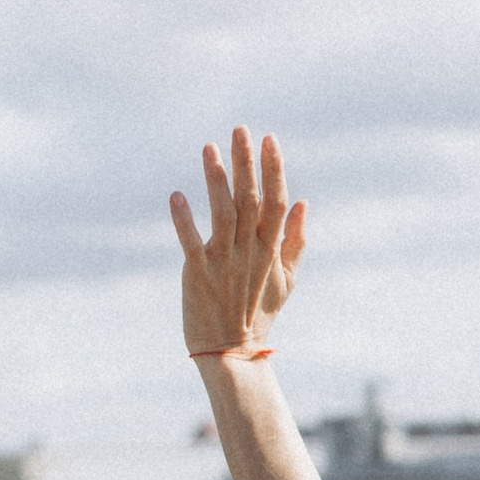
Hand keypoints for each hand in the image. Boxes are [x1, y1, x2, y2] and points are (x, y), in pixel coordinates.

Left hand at [170, 126, 306, 364]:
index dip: (274, 170)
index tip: (270, 140)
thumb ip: (295, 241)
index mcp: (271, 250)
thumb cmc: (259, 313)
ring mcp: (223, 261)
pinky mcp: (198, 273)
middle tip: (240, 129)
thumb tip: (302, 203)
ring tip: (209, 148)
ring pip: (222, 213)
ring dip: (216, 180)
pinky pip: (190, 242)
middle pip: (250, 199)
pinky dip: (184, 220)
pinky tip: (177, 196)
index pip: (276, 202)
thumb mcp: (286, 279)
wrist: (231, 350)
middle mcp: (249, 251)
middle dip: (246, 163)